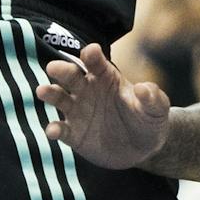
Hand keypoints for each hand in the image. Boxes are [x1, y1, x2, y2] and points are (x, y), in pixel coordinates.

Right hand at [37, 44, 170, 167]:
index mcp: (107, 78)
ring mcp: (79, 111)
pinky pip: (61, 130)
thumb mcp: (157, 109)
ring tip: (43, 91)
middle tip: (54, 67)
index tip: (91, 51)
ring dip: (50, 93)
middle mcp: (88, 90)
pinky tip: (53, 131)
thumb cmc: (149, 120)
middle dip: (63, 70)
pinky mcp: (74, 134)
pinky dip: (55, 129)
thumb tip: (143, 88)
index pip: (97, 63)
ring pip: (60, 98)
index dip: (93, 55)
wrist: (143, 148)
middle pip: (72, 76)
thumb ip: (152, 97)